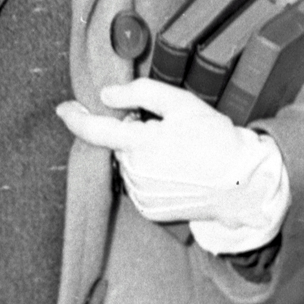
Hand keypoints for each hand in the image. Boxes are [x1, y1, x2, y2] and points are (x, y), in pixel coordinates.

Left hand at [57, 78, 289, 253]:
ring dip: (141, 152)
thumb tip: (106, 95)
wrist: (240, 184)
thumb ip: (140, 93)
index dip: (75, 117)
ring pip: (128, 164)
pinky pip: (138, 183)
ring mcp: (142, 195)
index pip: (95, 131)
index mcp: (140, 144)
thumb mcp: (181, 103)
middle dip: (131, 131)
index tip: (63, 108)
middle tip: (164, 127)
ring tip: (176, 150)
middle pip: (118, 144)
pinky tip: (174, 168)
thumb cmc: (214, 138)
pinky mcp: (150, 210)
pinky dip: (148, 172)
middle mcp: (135, 173)